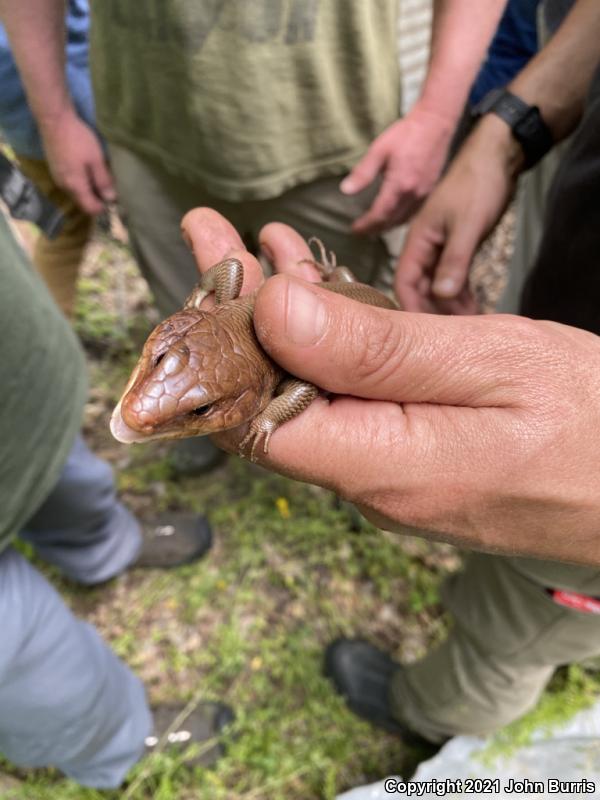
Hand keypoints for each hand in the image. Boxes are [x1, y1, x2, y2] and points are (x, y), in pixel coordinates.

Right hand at [40, 109, 115, 214]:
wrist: (54, 120)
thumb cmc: (78, 139)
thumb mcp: (96, 160)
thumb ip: (103, 181)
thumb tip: (111, 199)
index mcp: (75, 186)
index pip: (90, 208)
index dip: (103, 208)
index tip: (114, 201)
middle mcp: (64, 186)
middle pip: (82, 202)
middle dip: (96, 200)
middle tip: (110, 190)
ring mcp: (57, 178)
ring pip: (76, 193)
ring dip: (89, 191)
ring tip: (101, 180)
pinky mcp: (55, 169)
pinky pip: (70, 184)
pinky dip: (81, 183)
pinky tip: (88, 172)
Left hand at [182, 209, 599, 565]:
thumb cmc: (593, 425)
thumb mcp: (492, 365)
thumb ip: (379, 348)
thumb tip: (275, 312)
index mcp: (382, 468)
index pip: (253, 414)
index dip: (221, 340)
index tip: (210, 257)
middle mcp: (371, 484)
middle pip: (272, 401)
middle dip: (239, 314)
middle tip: (217, 235)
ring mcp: (390, 477)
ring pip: (309, 397)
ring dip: (283, 323)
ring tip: (264, 247)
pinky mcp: (410, 463)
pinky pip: (349, 404)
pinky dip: (328, 346)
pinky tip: (328, 297)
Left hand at [340, 106, 453, 234]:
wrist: (436, 123)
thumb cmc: (407, 133)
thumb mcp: (379, 151)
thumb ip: (362, 173)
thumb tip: (345, 190)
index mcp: (400, 185)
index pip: (380, 215)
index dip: (366, 225)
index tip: (354, 230)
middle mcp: (414, 194)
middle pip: (392, 222)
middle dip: (375, 229)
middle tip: (361, 232)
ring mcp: (425, 194)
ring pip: (404, 220)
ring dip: (388, 227)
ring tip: (374, 227)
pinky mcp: (431, 190)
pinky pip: (415, 213)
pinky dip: (401, 219)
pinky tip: (393, 217)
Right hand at [395, 115, 522, 314]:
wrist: (497, 157)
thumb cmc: (477, 185)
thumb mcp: (467, 225)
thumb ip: (454, 261)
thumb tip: (441, 295)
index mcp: (417, 240)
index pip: (404, 281)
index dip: (411, 307)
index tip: (424, 331)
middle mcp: (425, 248)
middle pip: (420, 289)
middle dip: (434, 312)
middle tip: (454, 335)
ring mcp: (441, 249)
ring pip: (438, 286)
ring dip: (450, 306)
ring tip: (468, 326)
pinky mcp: (458, 248)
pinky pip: (454, 278)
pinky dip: (462, 294)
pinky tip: (474, 308)